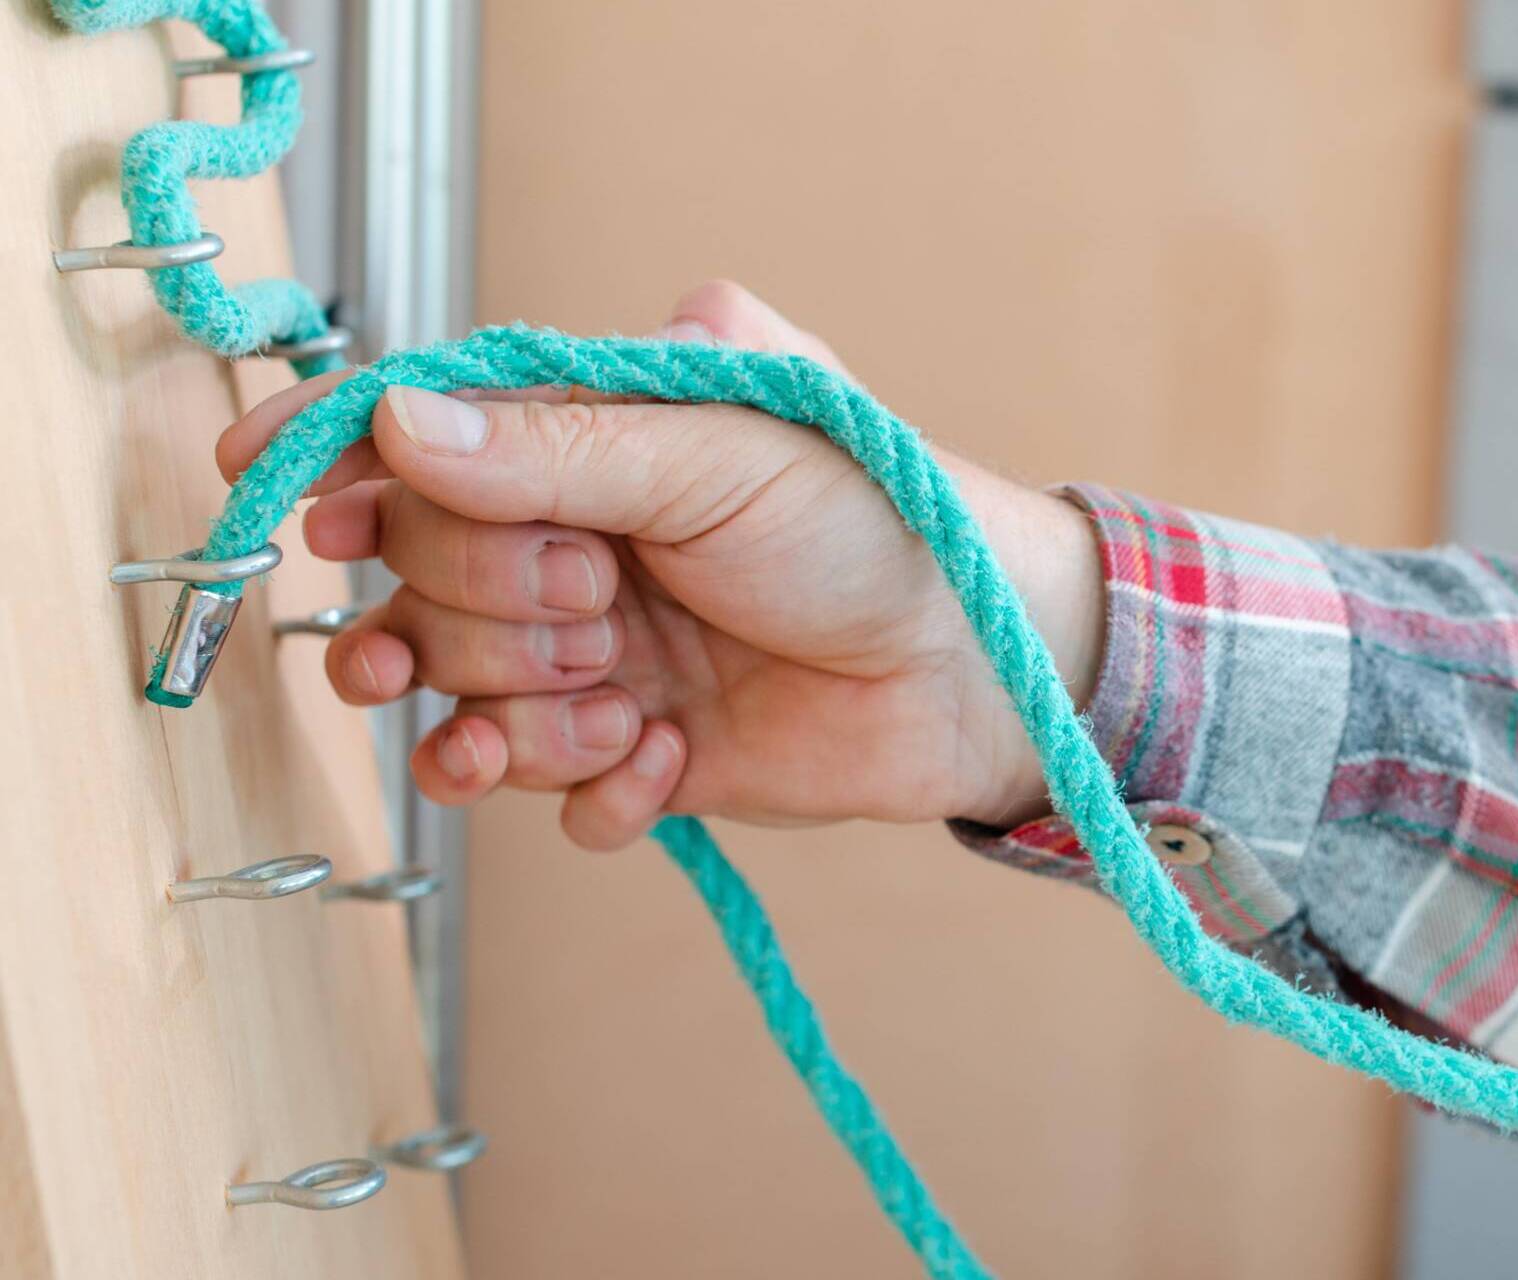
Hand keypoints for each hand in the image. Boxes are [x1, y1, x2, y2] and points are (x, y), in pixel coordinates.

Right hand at [216, 282, 1104, 848]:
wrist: (981, 667)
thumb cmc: (882, 522)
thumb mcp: (721, 451)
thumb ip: (556, 446)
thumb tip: (396, 422)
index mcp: (589, 443)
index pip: (417, 447)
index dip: (341, 474)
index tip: (287, 504)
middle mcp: (576, 543)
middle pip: (418, 585)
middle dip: (489, 610)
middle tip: (597, 603)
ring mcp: (600, 653)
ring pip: (458, 700)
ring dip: (525, 712)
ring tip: (625, 699)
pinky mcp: (637, 754)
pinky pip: (541, 796)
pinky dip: (592, 790)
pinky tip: (667, 761)